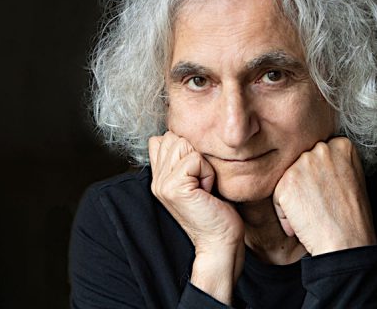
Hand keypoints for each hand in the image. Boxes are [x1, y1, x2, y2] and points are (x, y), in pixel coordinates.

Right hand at [149, 131, 243, 303]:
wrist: (220, 241)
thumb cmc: (217, 210)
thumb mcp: (198, 179)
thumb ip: (184, 159)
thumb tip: (183, 136)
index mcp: (159, 176)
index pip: (163, 139)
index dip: (187, 149)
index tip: (197, 174)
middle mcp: (156, 179)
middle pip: (174, 138)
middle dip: (196, 155)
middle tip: (203, 182)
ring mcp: (162, 184)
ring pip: (183, 146)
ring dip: (203, 164)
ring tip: (205, 186)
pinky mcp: (174, 188)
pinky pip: (194, 159)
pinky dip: (206, 172)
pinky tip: (207, 190)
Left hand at [272, 137, 376, 255]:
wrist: (347, 243)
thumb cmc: (352, 218)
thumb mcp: (352, 178)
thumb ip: (334, 163)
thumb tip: (313, 161)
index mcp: (341, 145)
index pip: (317, 154)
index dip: (319, 177)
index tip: (327, 192)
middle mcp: (321, 149)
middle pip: (300, 164)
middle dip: (304, 184)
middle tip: (319, 204)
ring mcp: (303, 163)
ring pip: (287, 178)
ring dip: (293, 198)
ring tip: (312, 213)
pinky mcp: (286, 181)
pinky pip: (276, 196)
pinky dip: (285, 213)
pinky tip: (301, 222)